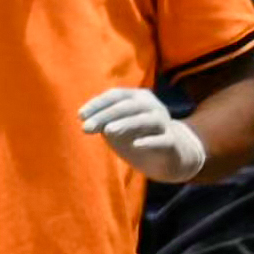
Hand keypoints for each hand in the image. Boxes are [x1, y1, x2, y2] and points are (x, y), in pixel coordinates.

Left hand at [81, 84, 209, 183]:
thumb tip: (87, 121)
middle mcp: (152, 106)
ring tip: (108, 132)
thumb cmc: (138, 137)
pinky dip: (149, 141)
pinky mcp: (172, 142)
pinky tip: (136, 145)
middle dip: (105, 116)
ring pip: (145, 120)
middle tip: (85, 128)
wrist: (170, 157)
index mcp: (138, 98)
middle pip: (128, 106)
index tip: (80, 116)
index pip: (116, 95)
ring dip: (126, 124)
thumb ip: (104, 123)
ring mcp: (164, 123)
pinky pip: (162, 140)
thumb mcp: (118, 128)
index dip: (97, 104)